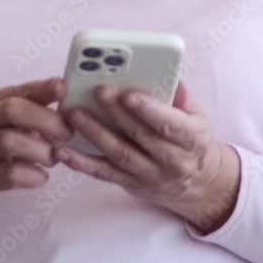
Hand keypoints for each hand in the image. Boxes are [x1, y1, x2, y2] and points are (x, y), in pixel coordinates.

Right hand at [0, 77, 71, 221]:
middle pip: (14, 110)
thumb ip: (36, 108)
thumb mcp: (7, 117)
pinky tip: (40, 176)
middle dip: (46, 120)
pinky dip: (32, 175)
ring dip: (40, 151)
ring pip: (10, 141)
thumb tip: (75, 108)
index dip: (45, 88)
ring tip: (52, 158)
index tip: (65, 89)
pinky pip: (9, 174)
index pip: (22, 90)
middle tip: (67, 133)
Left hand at [54, 81, 240, 233]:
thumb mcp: (198, 117)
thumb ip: (183, 97)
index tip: (128, 93)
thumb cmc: (192, 141)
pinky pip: (103, 174)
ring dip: (94, 133)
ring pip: (118, 154)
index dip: (148, 110)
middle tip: (97, 91)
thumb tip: (169, 78)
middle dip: (116, 113)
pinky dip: (81, 163)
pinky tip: (62, 151)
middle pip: (140, 136)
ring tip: (74, 113)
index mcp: (191, 139)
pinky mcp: (130, 184)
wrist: (200, 185)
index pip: (169, 125)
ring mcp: (149, 175)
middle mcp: (171, 160)